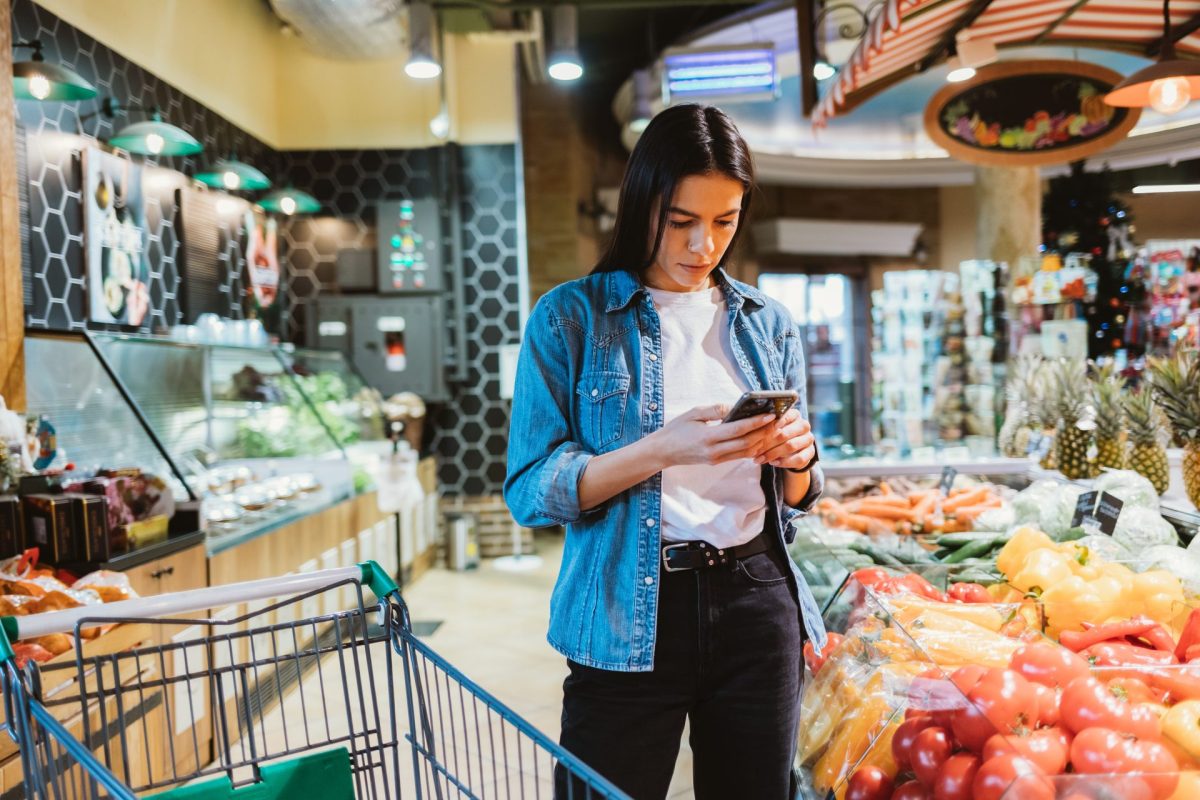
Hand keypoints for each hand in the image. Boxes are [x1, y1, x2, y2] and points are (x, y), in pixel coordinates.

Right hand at [650, 404, 776, 468]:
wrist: (663, 451)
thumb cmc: (677, 429)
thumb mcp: (694, 413)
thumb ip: (715, 410)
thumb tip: (735, 406)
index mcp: (708, 437)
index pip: (739, 430)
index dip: (756, 422)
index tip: (770, 415)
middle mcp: (714, 451)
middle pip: (747, 443)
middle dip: (764, 433)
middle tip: (777, 422)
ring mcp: (716, 459)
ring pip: (746, 452)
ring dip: (761, 442)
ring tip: (771, 429)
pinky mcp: (716, 462)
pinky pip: (739, 456)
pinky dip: (751, 448)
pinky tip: (759, 439)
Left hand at [752, 409, 815, 469]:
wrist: (790, 450)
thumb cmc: (776, 435)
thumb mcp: (771, 429)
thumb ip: (766, 427)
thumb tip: (755, 426)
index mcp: (794, 414)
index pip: (784, 417)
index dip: (772, 424)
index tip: (761, 431)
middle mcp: (804, 425)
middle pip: (785, 434)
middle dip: (767, 444)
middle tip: (754, 451)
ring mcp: (809, 439)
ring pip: (791, 446)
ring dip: (773, 454)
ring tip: (760, 459)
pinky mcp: (811, 452)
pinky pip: (799, 458)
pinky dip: (784, 462)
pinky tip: (773, 463)